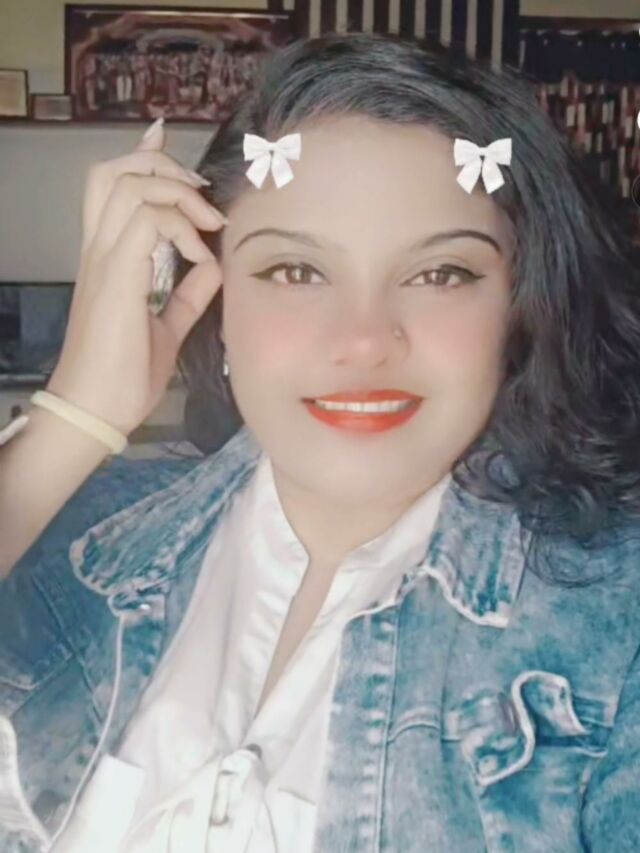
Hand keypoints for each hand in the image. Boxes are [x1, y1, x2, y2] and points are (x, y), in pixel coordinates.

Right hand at [46, 119, 226, 436]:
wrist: (97, 409)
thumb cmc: (125, 373)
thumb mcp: (168, 326)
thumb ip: (187, 294)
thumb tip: (212, 266)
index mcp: (108, 257)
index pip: (113, 186)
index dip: (142, 154)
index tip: (164, 136)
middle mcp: (99, 248)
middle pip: (116, 170)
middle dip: (163, 165)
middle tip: (200, 193)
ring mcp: (103, 259)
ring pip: (130, 185)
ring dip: (177, 193)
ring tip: (206, 223)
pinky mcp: (116, 277)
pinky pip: (146, 222)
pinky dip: (179, 227)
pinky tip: (197, 253)